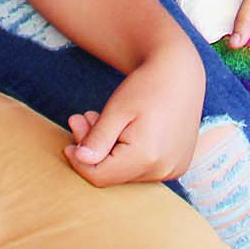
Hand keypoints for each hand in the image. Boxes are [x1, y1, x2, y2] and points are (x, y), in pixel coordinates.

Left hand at [65, 43, 204, 185]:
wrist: (181, 73)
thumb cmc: (147, 86)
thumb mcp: (116, 110)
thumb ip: (97, 139)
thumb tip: (79, 160)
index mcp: (146, 157)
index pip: (100, 175)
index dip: (79, 162)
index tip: (68, 143)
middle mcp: (163, 169)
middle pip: (114, 173)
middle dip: (93, 151)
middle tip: (80, 120)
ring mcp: (173, 169)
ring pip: (128, 171)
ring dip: (109, 151)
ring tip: (99, 120)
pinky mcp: (177, 165)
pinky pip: (144, 167)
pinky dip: (128, 153)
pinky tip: (122, 131)